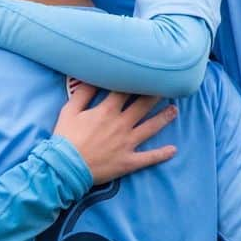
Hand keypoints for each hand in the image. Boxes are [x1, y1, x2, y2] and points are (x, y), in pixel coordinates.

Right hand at [54, 86, 177, 182]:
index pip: (126, 90)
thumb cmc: (65, 138)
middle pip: (143, 105)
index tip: (145, 73)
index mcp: (107, 111)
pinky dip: (162, 154)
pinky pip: (149, 157)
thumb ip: (82, 94)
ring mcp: (127, 143)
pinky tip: (173, 150)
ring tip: (174, 110)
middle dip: (155, 94)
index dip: (136, 80)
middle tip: (167, 86)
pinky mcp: (129, 161)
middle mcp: (121, 124)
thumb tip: (91, 78)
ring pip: (151, 128)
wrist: (66, 167)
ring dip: (164, 118)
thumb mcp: (69, 111)